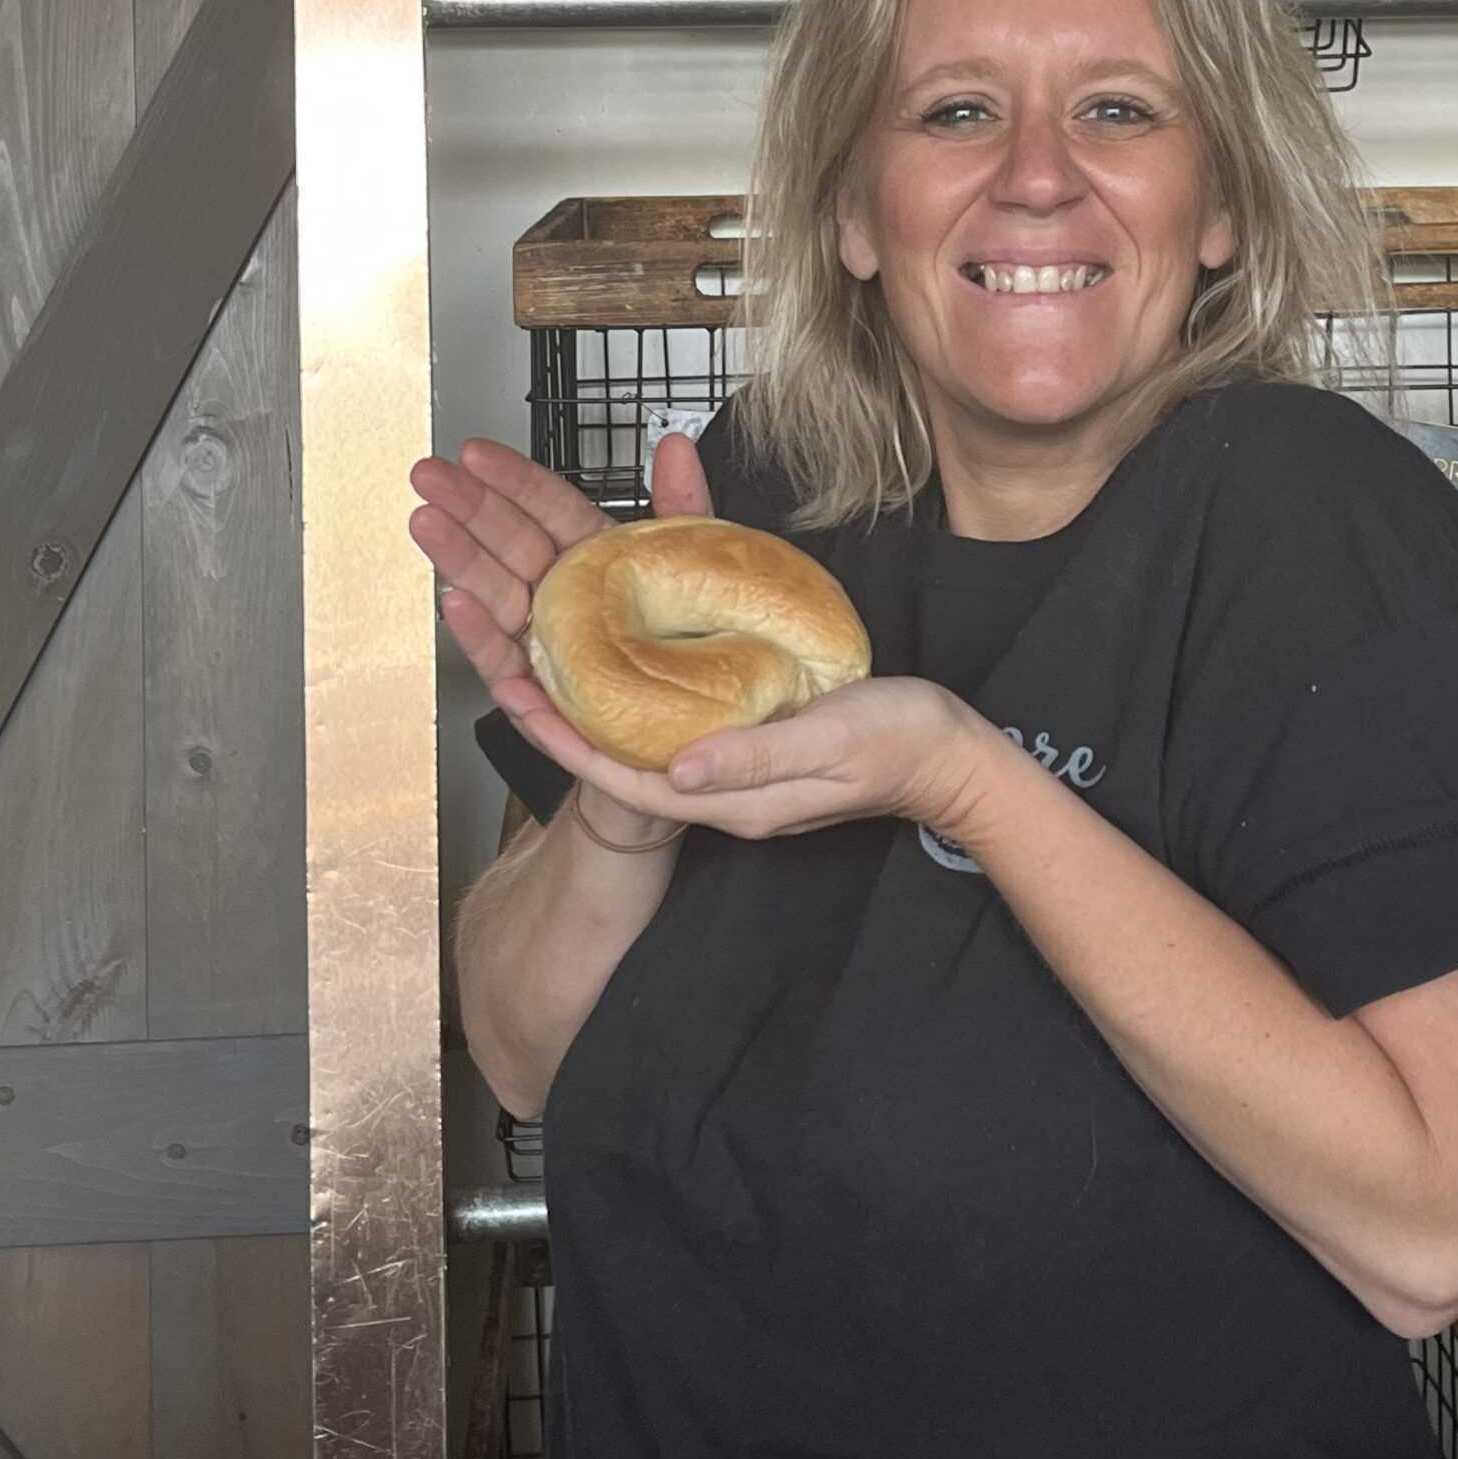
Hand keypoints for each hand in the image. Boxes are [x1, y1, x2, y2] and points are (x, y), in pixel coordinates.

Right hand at [408, 432, 712, 801]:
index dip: (512, 480)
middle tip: (433, 477)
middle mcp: (558, 596)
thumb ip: (682, 507)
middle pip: (507, 544)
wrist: (681, 751)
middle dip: (467, 508)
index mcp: (593, 560)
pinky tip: (457, 605)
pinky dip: (478, 636)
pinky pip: (502, 661)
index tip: (478, 454)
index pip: (547, 509)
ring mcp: (539, 641)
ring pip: (491, 594)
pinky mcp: (532, 691)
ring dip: (457, 560)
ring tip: (430, 526)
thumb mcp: (696, 575)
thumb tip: (674, 448)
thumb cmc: (686, 663)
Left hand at [481, 672, 998, 846]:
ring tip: (541, 657)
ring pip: (641, 744)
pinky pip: (674, 728)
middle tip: (504, 662)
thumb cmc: (900, 743)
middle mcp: (721, 795)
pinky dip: (636, 697)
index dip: (565, 742)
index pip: (624, 780)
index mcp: (732, 801)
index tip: (514, 697)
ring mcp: (735, 777)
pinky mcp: (751, 750)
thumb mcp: (830, 741)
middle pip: (619, 761)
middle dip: (559, 718)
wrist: (953, 757)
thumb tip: (675, 769)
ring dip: (589, 705)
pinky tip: (621, 661)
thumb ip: (754, 758)